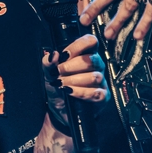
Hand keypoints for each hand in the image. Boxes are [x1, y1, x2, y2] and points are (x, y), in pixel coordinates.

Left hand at [35, 34, 106, 152]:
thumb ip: (48, 63)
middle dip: (71, 66)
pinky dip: (81, 93)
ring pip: (94, 76)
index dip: (78, 46)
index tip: (64, 55)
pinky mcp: (103, 97)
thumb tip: (53, 55)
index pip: (90, 41)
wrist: (59, 110)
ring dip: (74, 81)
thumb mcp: (48, 74)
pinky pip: (96, 93)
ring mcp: (101, 81)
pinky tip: (71, 93)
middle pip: (92, 59)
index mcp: (85, 54)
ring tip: (62, 85)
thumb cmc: (58, 88)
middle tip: (58, 73)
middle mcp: (96, 66)